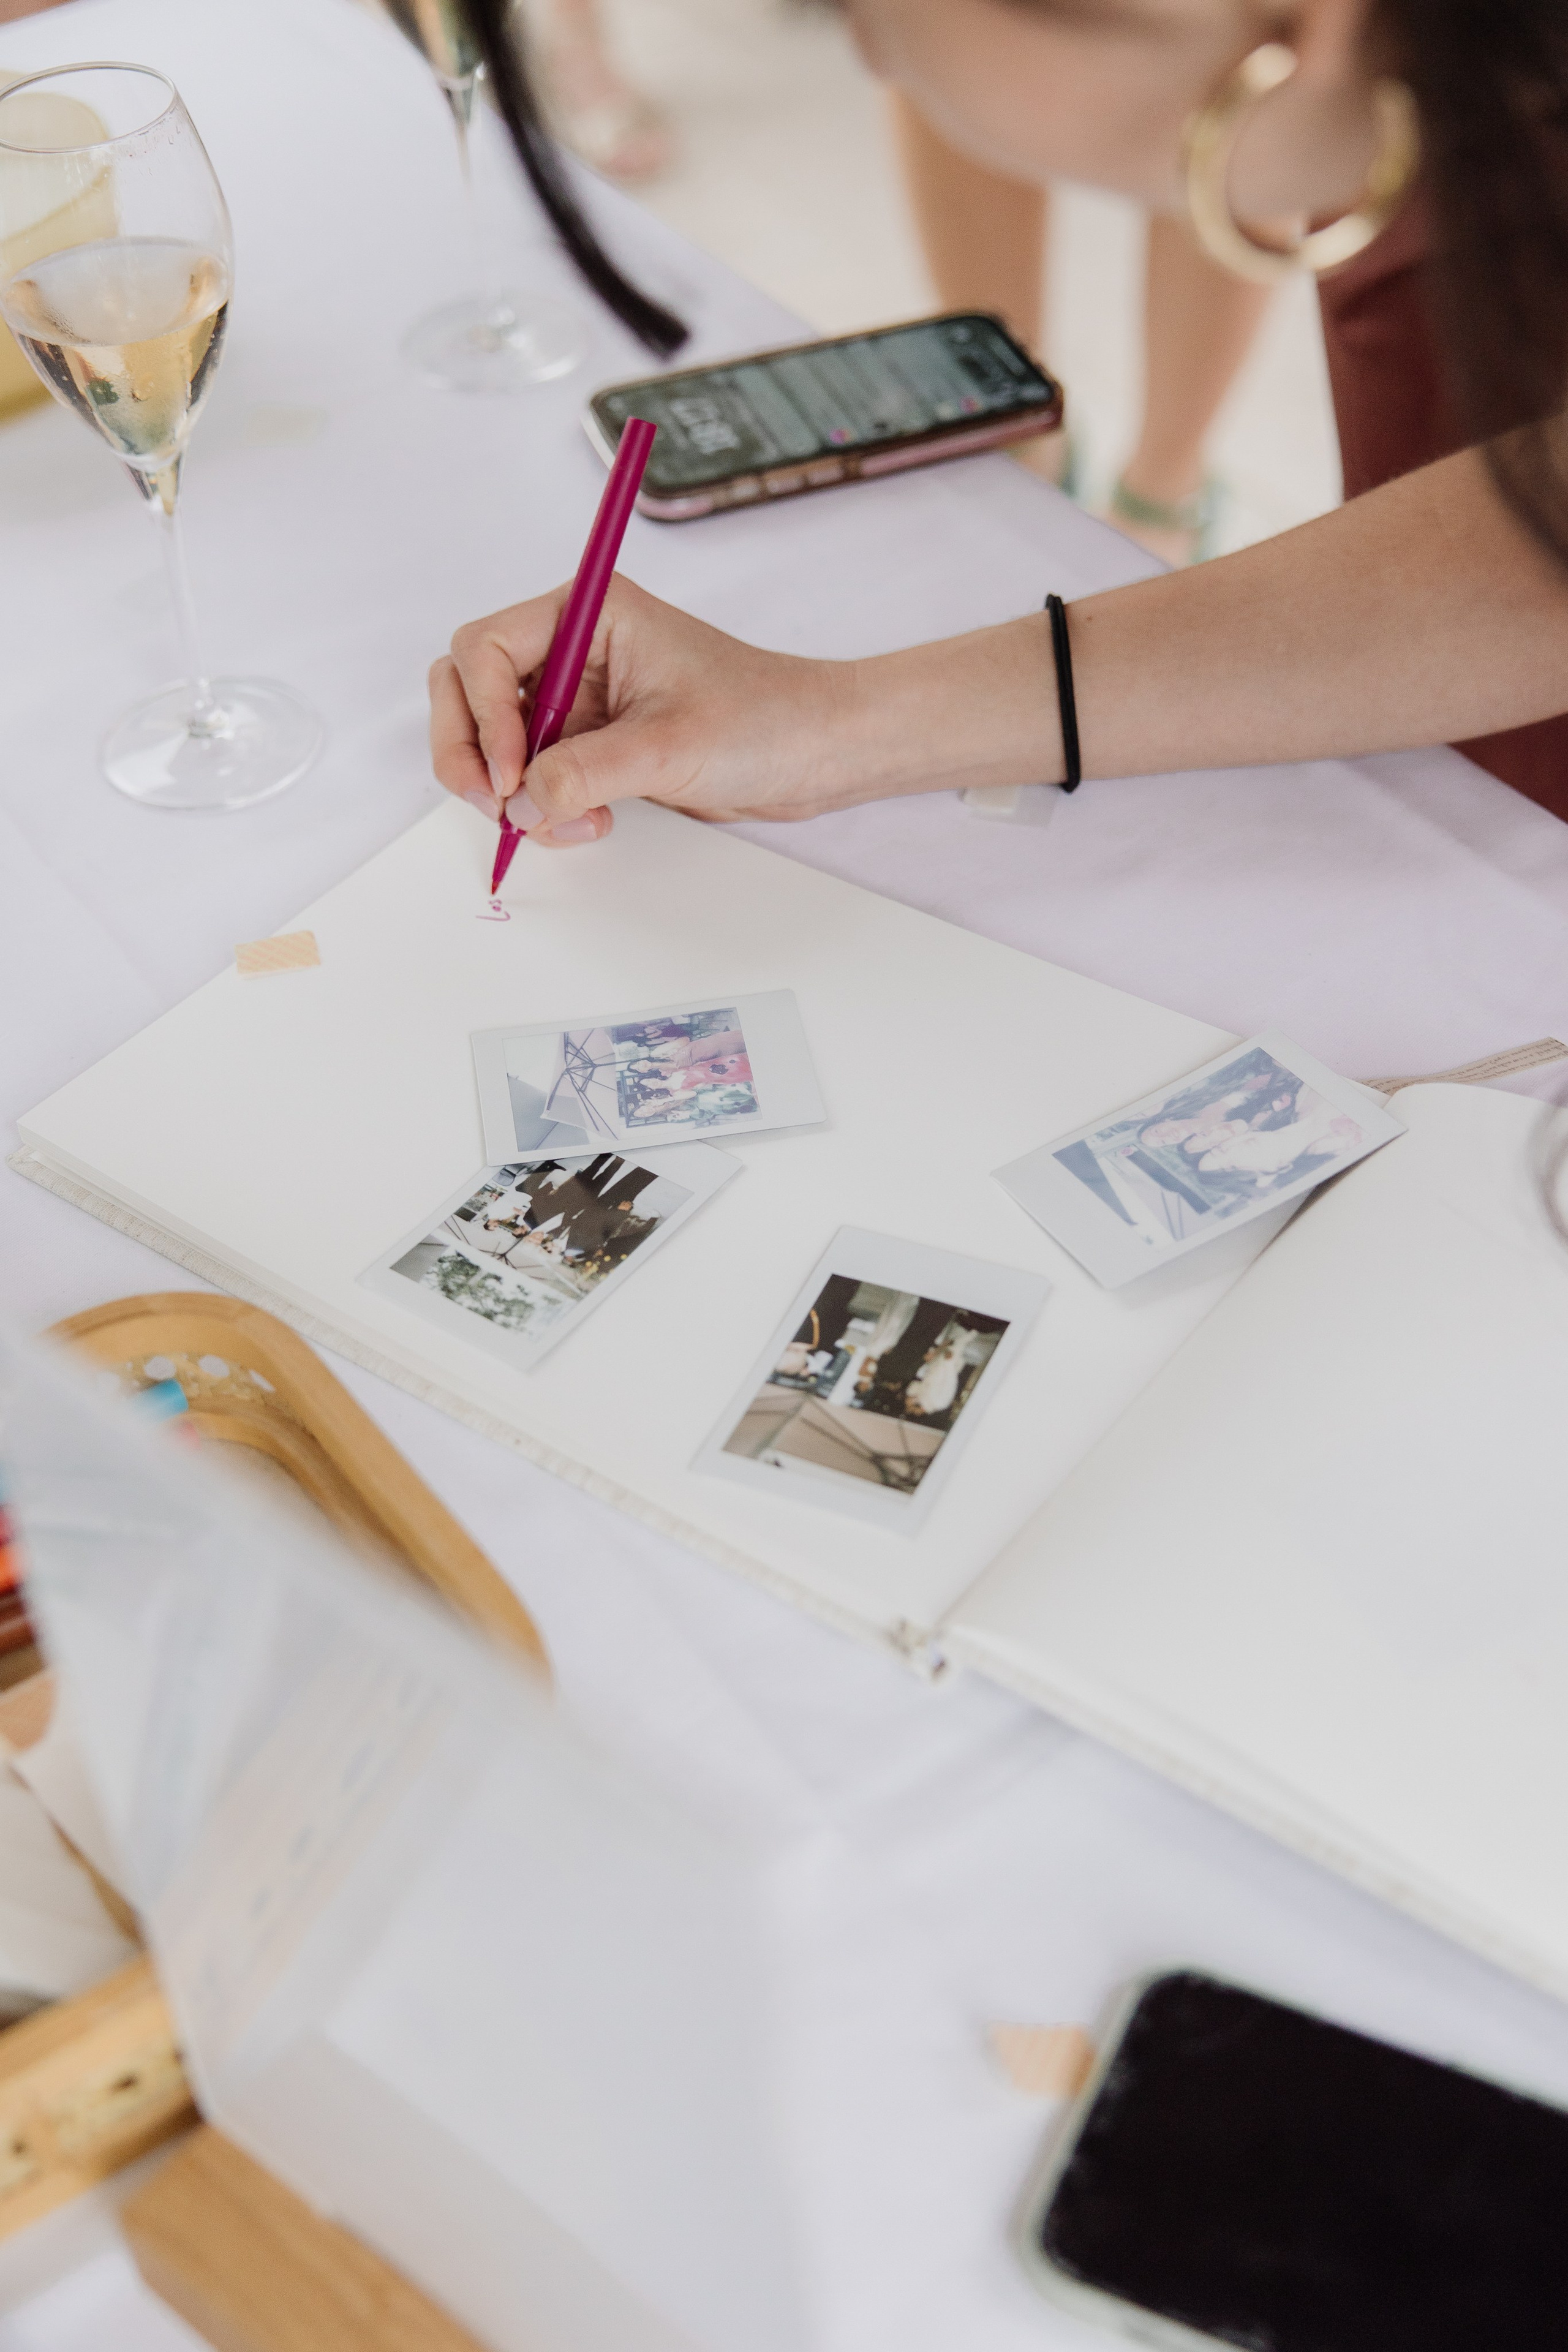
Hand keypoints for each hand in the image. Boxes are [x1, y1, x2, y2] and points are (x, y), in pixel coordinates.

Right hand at [429, 574, 865, 846]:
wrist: (814, 751)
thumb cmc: (762, 718)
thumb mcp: (667, 746)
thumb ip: (583, 772)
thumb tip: (518, 801)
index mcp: (587, 614)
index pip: (486, 648)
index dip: (482, 714)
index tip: (508, 774)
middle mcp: (572, 648)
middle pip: (468, 689)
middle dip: (471, 752)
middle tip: (496, 807)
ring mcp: (577, 698)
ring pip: (493, 741)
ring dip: (511, 791)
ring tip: (566, 821)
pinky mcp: (588, 744)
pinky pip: (531, 777)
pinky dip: (540, 808)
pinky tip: (587, 822)